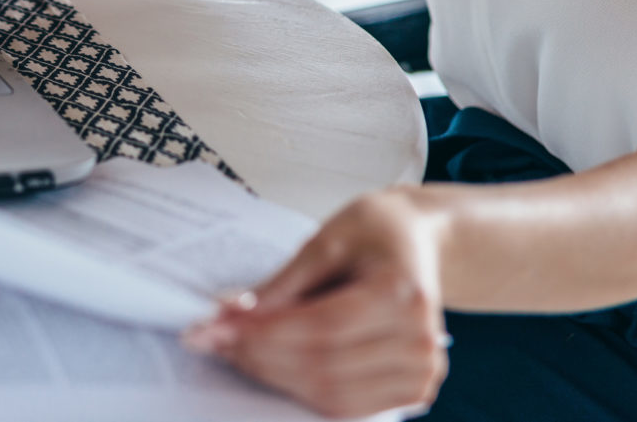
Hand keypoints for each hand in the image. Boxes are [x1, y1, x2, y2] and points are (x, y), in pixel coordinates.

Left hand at [182, 189, 449, 418]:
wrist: (418, 241)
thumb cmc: (374, 232)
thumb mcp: (325, 240)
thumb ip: (282, 284)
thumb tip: (233, 314)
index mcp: (402, 292)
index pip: (323, 327)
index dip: (264, 332)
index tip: (216, 326)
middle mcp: (421, 340)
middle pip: (324, 366)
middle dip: (260, 355)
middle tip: (214, 339)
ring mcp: (422, 371)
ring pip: (331, 394)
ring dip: (275, 377)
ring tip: (235, 351)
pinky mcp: (413, 390)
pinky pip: (346, 406)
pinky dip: (302, 390)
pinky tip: (270, 365)